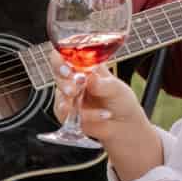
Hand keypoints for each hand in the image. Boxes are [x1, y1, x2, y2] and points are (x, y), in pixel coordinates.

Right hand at [58, 63, 163, 179]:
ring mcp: (70, 97)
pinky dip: (81, 116)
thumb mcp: (117, 89)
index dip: (62, 57)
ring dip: (69, 98)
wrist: (124, 125)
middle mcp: (75, 79)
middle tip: (73, 88)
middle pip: (57, 71)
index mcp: (87, 67)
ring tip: (83, 102)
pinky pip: (66, 114)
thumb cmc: (122, 102)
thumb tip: (90, 78)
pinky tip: (96, 116)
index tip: (67, 65)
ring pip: (59, 93)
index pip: (68, 55)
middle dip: (63, 79)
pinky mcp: (68, 113)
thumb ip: (102, 84)